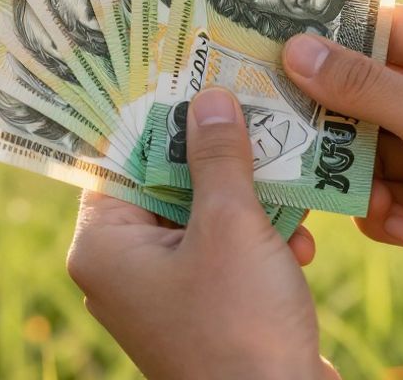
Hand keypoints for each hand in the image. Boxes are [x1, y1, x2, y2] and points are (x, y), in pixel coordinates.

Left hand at [67, 88, 338, 379]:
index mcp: (102, 246)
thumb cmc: (240, 325)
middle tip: (254, 113)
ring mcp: (162, 293)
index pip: (119, 158)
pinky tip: (300, 243)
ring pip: (203, 216)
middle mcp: (122, 269)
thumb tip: (207, 98)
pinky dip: (260, 242)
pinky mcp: (203, 311)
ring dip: (251, 201)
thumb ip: (218, 156)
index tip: (192, 76)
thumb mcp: (231, 226)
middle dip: (219, 158)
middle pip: (166, 183)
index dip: (159, 118)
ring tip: (291, 183)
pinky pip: (224, 253)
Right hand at [282, 6, 402, 379]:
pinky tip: (402, 229)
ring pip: (363, 147)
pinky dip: (379, 211)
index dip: (329, 38)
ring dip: (358, 176)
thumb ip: (365, 86)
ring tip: (371, 199)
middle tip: (284, 128)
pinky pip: (378, 192)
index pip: (383, 27)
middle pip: (362, 90)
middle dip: (332, 119)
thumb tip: (295, 49)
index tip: (271, 48)